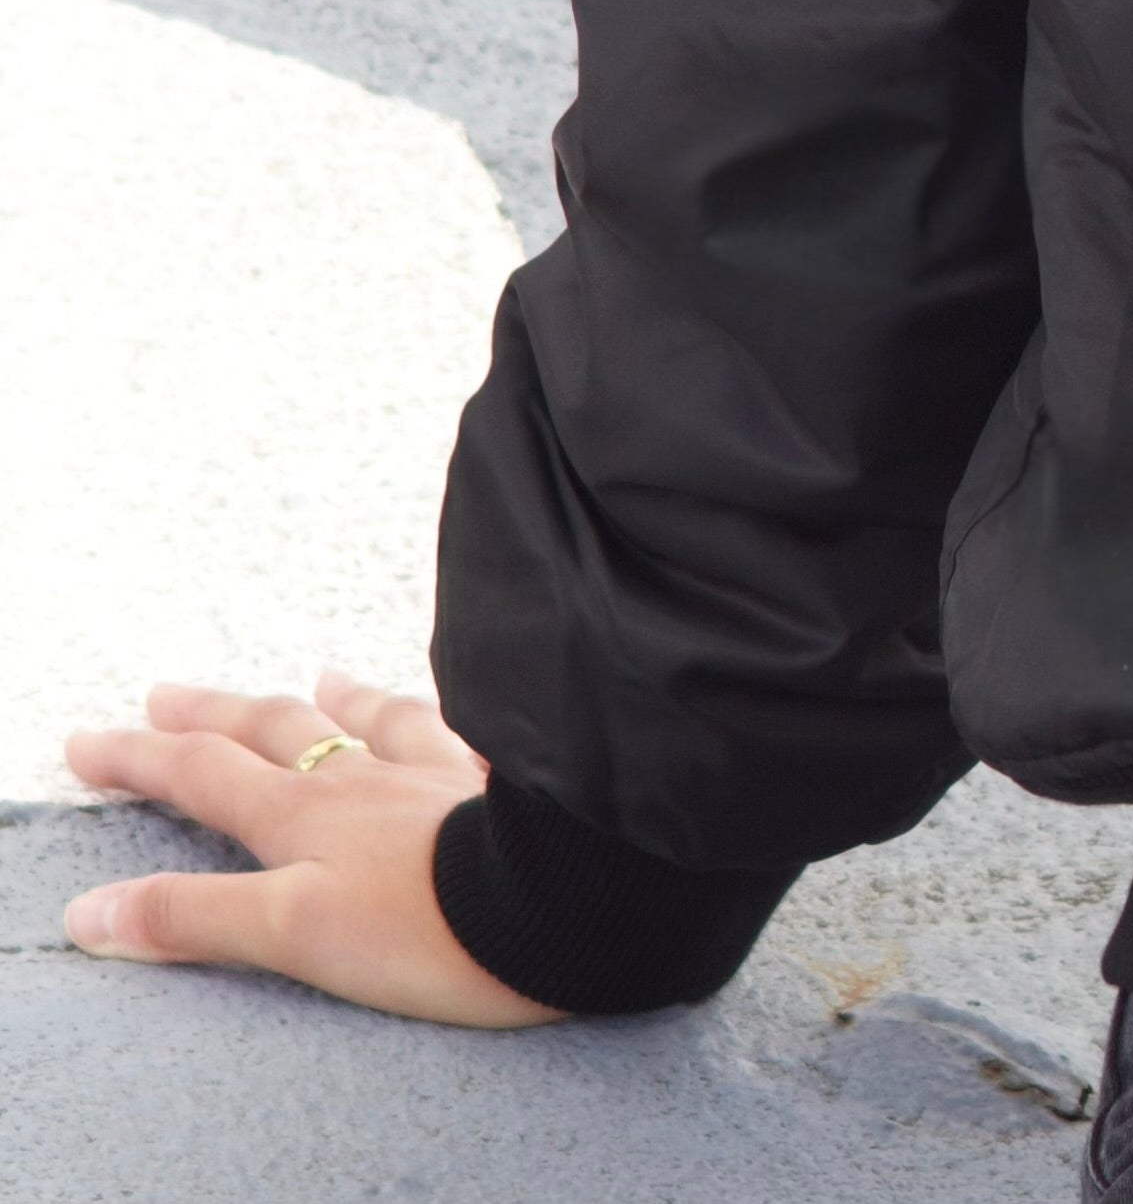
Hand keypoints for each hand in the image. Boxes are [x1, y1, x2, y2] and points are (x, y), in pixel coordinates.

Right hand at [62, 672, 563, 1025]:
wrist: (567, 894)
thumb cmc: (428, 925)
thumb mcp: (291, 932)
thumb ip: (194, 917)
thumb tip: (91, 908)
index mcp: (308, 815)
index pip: (204, 776)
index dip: (139, 759)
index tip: (87, 740)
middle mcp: (369, 775)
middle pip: (274, 732)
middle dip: (209, 715)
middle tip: (163, 693)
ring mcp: (442, 768)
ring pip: (375, 718)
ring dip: (334, 700)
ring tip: (316, 678)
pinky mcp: (508, 776)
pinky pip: (465, 727)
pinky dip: (443, 710)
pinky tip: (457, 701)